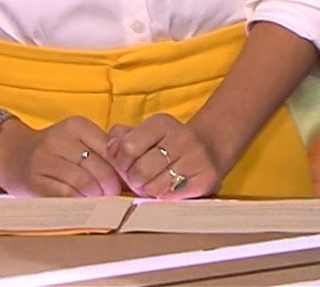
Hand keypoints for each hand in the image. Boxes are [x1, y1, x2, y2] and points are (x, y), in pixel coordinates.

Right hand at [0, 115, 124, 196]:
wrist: (11, 154)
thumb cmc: (54, 151)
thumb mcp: (77, 139)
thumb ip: (103, 148)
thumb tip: (132, 169)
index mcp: (76, 126)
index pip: (110, 149)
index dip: (122, 168)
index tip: (127, 180)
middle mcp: (59, 139)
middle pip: (99, 168)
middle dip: (111, 186)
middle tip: (114, 195)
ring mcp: (44, 160)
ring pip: (84, 183)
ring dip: (96, 197)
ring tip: (98, 200)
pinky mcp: (34, 181)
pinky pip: (65, 195)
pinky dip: (79, 203)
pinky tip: (82, 204)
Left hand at [106, 114, 225, 199]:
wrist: (210, 149)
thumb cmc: (168, 146)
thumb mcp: (146, 135)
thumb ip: (123, 138)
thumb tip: (109, 147)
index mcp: (162, 123)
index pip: (127, 147)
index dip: (122, 163)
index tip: (128, 166)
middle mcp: (182, 136)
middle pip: (140, 170)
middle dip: (135, 181)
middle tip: (141, 181)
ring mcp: (196, 157)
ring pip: (154, 187)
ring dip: (150, 191)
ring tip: (155, 185)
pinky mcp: (207, 177)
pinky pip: (172, 196)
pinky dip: (165, 197)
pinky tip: (169, 190)